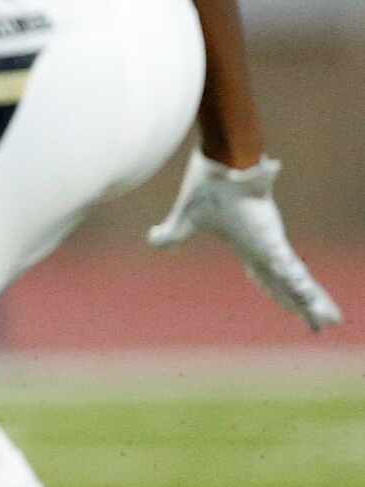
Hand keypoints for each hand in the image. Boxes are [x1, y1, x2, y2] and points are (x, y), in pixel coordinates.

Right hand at [147, 149, 343, 330]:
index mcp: (252, 245)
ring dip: (311, 302)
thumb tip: (154, 241)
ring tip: (331, 321)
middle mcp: (266, 246)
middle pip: (286, 283)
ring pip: (293, 281)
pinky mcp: (270, 239)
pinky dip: (299, 288)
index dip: (282, 295)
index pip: (269, 277)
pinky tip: (311, 300)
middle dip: (305, 304)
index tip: (298, 311)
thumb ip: (172, 235)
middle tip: (324, 325)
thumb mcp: (184, 219)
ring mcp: (271, 243)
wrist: (220, 161)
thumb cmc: (207, 185)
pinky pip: (285, 270)